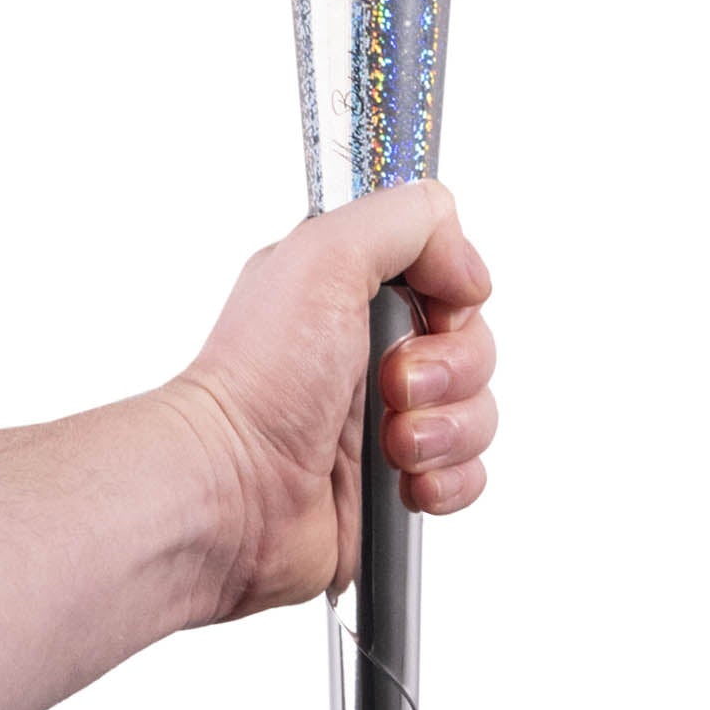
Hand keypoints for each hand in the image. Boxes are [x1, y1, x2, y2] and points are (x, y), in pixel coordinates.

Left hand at [167, 181, 495, 622]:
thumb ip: (407, 219)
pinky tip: (403, 482)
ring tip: (392, 445)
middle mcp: (372, 349)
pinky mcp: (398, 482)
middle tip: (392, 385)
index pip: (448, 274)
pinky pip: (468, 473)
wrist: (232, 490)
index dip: (454, 294)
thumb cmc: (259, 378)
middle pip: (474, 344)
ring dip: (446, 429)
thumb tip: (467, 267)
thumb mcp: (324, 255)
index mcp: (353, 288)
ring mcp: (387, 419)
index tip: (433, 311)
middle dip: (449, 370)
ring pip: (478, 411)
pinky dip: (446, 479)